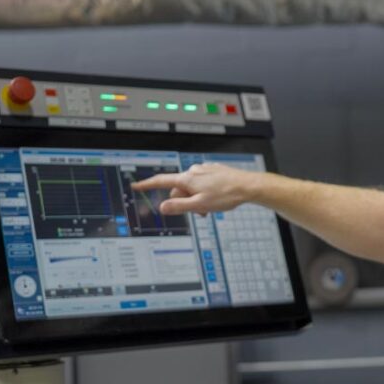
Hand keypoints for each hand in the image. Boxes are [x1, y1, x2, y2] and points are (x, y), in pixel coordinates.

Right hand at [130, 162, 255, 215]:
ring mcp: (204, 171)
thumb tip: (163, 207)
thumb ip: (180, 206)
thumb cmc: (226, 195)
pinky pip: (202, 184)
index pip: (162, 181)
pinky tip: (216, 199)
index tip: (136, 185)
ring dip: (197, 199)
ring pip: (192, 188)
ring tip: (211, 208)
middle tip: (200, 212)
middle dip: (186, 202)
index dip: (147, 184)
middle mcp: (194, 172)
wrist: (248, 186)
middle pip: (180, 189)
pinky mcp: (213, 172)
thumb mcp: (200, 205)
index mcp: (187, 179)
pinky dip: (205, 194)